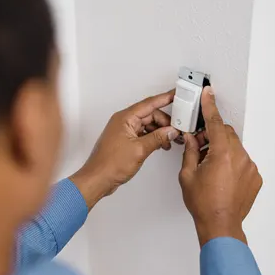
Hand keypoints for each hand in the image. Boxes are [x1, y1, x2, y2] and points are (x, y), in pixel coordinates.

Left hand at [71, 90, 179, 209]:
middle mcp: (123, 122)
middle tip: (177, 129)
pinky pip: (142, 134)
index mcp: (125, 118)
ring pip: (147, 125)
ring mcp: (124, 131)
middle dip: (165, 122)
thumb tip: (170, 131)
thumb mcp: (139, 150)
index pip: (149, 103)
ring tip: (170, 140)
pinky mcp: (125, 141)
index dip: (164, 98)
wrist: (98, 179)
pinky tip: (160, 144)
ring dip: (159, 131)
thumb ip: (158, 138)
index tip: (176, 95)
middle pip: (150, 115)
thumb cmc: (109, 165)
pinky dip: (153, 138)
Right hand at [179, 87, 261, 245]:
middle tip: (199, 147)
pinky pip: (242, 162)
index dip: (210, 107)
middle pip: (226, 134)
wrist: (220, 225)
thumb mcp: (187, 175)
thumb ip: (190, 152)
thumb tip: (192, 140)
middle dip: (212, 136)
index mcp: (221, 154)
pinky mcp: (255, 177)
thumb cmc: (203, 204)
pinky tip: (221, 178)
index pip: (215, 123)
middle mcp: (239, 158)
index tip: (208, 94)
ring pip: (234, 148)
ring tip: (210, 169)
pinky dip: (231, 164)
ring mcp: (250, 167)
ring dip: (222, 151)